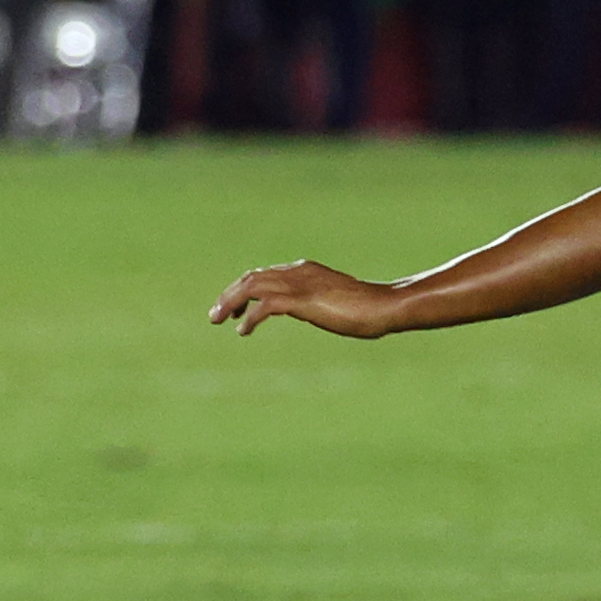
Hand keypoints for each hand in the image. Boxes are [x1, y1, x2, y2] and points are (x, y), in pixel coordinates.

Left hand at [208, 260, 403, 337]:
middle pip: (251, 277)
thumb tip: (314, 310)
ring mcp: (300, 284)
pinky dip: (251, 317)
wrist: (385, 306)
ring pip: (252, 286)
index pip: (264, 274)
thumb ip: (319, 302)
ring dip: (231, 302)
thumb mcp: (337, 301)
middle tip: (215, 315)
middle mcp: (298, 272)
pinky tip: (243, 330)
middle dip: (229, 295)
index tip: (233, 308)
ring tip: (219, 319)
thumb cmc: (370, 308)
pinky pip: (265, 305)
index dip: (243, 290)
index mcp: (305, 270)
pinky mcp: (302, 300)